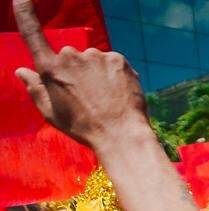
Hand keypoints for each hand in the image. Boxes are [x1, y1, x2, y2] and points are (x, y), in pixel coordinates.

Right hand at [13, 0, 147, 148]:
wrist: (121, 135)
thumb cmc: (83, 127)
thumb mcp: (51, 112)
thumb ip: (35, 88)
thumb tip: (21, 71)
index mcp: (50, 68)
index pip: (32, 33)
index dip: (25, 13)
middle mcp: (71, 56)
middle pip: (70, 57)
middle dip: (76, 71)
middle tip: (87, 97)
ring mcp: (96, 56)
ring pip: (93, 60)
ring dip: (97, 74)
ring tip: (105, 99)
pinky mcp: (118, 59)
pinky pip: (112, 62)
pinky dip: (114, 75)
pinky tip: (118, 93)